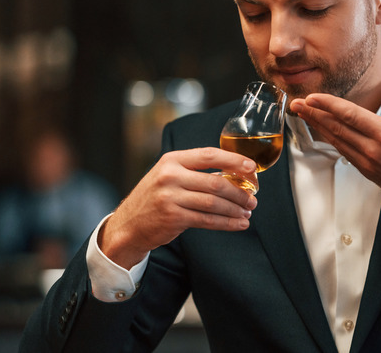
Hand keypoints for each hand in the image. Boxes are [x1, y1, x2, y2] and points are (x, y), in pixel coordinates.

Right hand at [100, 147, 257, 268]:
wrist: (127, 225)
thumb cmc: (154, 199)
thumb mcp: (168, 175)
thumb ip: (194, 171)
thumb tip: (235, 174)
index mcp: (172, 160)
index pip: (209, 155)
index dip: (234, 160)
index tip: (252, 168)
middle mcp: (170, 176)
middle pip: (215, 182)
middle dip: (239, 192)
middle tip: (253, 199)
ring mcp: (170, 197)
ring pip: (214, 202)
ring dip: (235, 209)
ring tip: (248, 212)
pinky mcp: (173, 217)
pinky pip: (207, 220)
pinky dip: (227, 223)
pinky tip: (239, 224)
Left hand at [289, 78, 380, 218]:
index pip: (351, 116)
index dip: (329, 105)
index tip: (312, 97)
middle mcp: (372, 149)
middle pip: (336, 128)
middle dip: (314, 114)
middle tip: (295, 103)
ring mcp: (367, 161)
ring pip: (336, 140)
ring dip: (317, 126)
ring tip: (302, 113)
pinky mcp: (366, 170)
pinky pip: (343, 151)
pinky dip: (329, 139)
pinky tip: (322, 130)